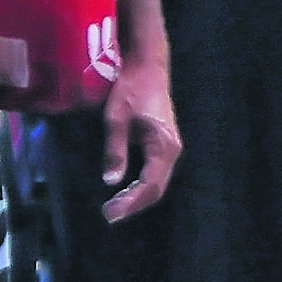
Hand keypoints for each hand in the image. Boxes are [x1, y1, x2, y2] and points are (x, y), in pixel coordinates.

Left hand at [97, 50, 181, 222]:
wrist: (147, 66)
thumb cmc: (130, 89)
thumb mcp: (116, 119)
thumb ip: (115, 150)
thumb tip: (111, 181)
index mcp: (164, 147)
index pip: (149, 186)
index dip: (131, 203)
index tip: (110, 214)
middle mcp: (172, 150)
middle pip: (156, 188)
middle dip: (134, 204)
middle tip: (109, 215)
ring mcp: (170, 147)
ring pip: (157, 182)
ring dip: (137, 196)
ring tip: (115, 207)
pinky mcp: (163, 143)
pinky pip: (155, 172)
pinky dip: (141, 185)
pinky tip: (125, 190)